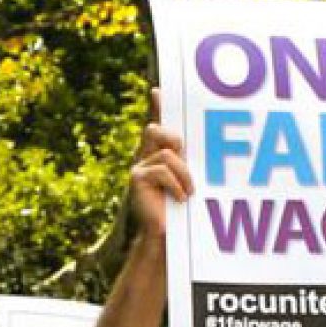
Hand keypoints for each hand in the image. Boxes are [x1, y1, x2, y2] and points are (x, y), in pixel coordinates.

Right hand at [129, 88, 191, 243]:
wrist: (167, 235)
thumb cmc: (182, 208)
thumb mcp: (189, 179)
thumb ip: (187, 160)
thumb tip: (188, 145)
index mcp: (160, 153)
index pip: (159, 124)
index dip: (156, 106)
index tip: (158, 91)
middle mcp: (146, 155)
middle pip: (158, 130)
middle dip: (175, 141)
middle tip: (185, 161)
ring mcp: (139, 166)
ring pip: (167, 153)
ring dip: (184, 174)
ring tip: (188, 193)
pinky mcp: (136, 178)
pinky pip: (162, 169)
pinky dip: (176, 184)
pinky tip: (179, 198)